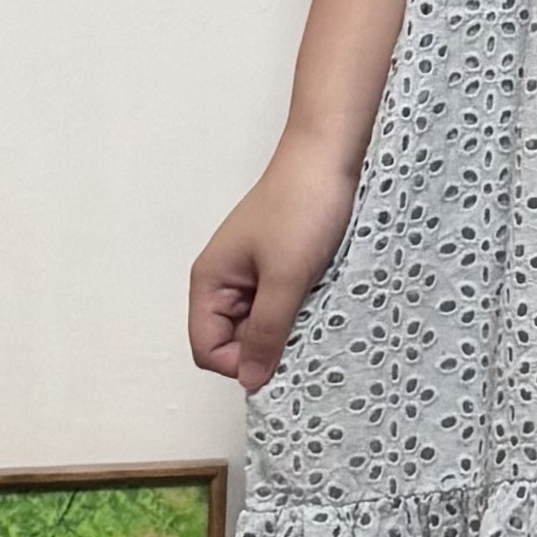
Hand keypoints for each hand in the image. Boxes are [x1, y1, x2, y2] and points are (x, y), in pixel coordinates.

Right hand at [187, 135, 359, 390]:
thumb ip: (266, 332)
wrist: (329, 155)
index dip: (240, 363)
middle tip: (303, 332)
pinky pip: (282, 308)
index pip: (208, 350)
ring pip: (262, 327)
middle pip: (234, 343)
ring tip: (314, 310)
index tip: (279, 355)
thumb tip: (250, 380)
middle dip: (266, 347)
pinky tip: (322, 299)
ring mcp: (253, 276)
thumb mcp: (285, 277)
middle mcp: (225, 282)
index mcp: (210, 282)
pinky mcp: (280, 269)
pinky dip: (301, 311)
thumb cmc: (302, 205)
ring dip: (288, 329)